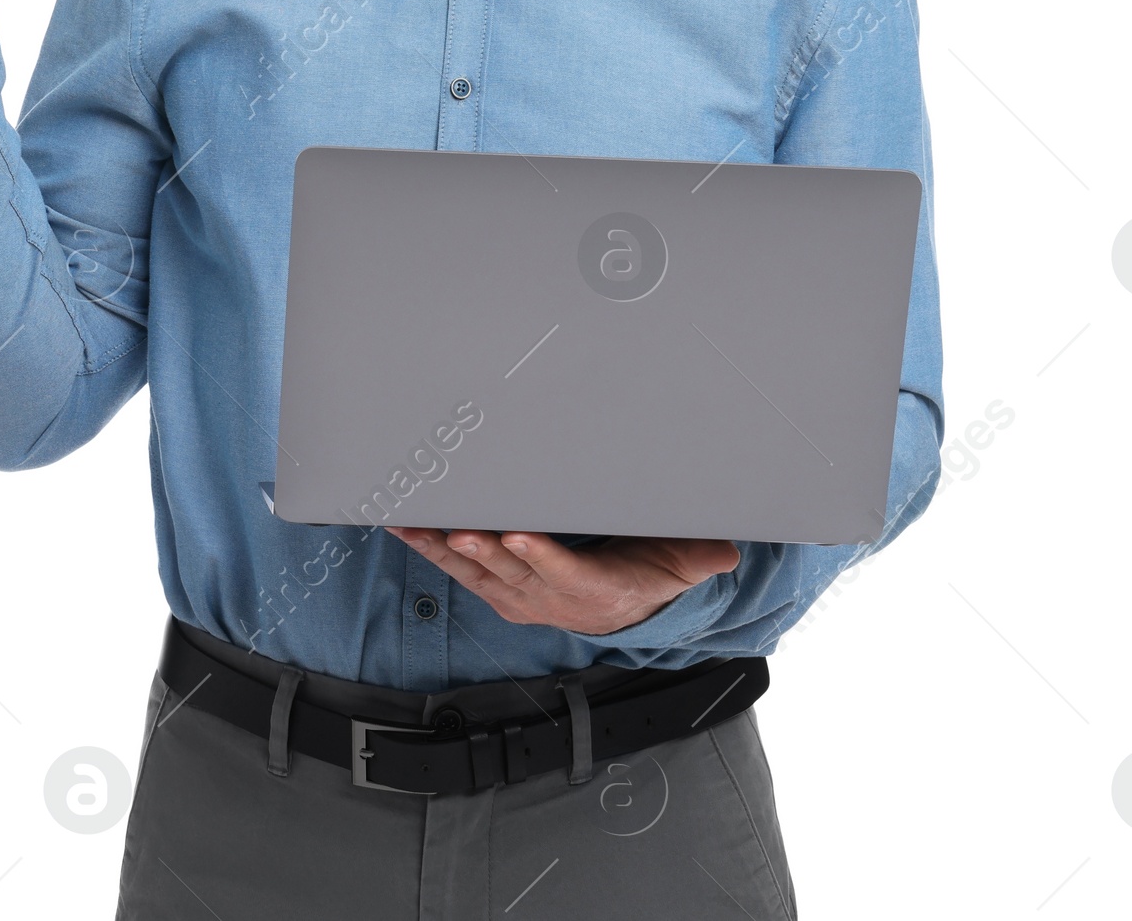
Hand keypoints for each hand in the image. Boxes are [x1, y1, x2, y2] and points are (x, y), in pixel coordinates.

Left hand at [386, 527, 738, 635]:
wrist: (627, 604)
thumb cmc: (650, 570)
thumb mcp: (682, 561)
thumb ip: (699, 555)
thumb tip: (725, 551)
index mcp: (595, 590)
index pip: (566, 574)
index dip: (540, 558)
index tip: (517, 537)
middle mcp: (551, 599)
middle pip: (511, 574)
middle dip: (480, 553)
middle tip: (455, 530)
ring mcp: (522, 597)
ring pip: (478, 573)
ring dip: (444, 551)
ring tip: (416, 526)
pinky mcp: (501, 588)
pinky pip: (462, 570)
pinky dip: (433, 550)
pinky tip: (407, 528)